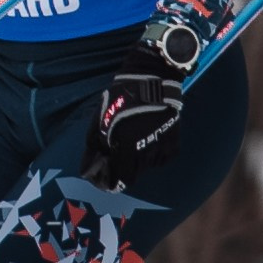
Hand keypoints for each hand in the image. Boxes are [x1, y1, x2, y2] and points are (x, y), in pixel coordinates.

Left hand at [87, 20, 199, 188]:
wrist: (152, 81)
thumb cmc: (121, 98)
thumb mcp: (100, 120)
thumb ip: (94, 146)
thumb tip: (88, 167)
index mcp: (127, 147)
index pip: (121, 180)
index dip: (111, 181)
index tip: (106, 178)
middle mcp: (146, 152)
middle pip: (133, 174)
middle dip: (123, 167)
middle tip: (117, 153)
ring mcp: (162, 149)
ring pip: (147, 167)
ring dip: (138, 159)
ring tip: (133, 138)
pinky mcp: (173, 145)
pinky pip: (160, 159)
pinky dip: (153, 153)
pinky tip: (147, 136)